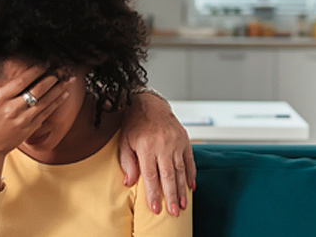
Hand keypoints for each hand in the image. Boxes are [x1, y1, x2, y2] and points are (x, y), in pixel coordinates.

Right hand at [0, 65, 69, 155]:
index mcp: (0, 99)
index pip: (21, 82)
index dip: (35, 71)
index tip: (45, 63)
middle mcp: (13, 109)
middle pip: (37, 91)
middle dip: (51, 78)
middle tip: (61, 68)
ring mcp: (23, 120)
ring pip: (45, 102)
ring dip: (58, 89)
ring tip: (68, 79)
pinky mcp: (30, 128)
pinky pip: (46, 113)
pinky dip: (56, 103)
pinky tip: (64, 94)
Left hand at [117, 92, 195, 216]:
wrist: (149, 104)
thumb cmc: (134, 124)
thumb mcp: (124, 142)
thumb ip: (127, 162)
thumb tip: (129, 183)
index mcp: (146, 147)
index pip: (150, 175)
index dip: (153, 193)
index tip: (155, 208)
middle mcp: (163, 145)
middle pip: (168, 176)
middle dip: (171, 196)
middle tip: (174, 212)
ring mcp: (176, 143)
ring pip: (180, 171)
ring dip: (182, 190)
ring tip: (183, 205)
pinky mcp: (185, 140)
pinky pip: (190, 160)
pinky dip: (191, 174)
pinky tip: (191, 187)